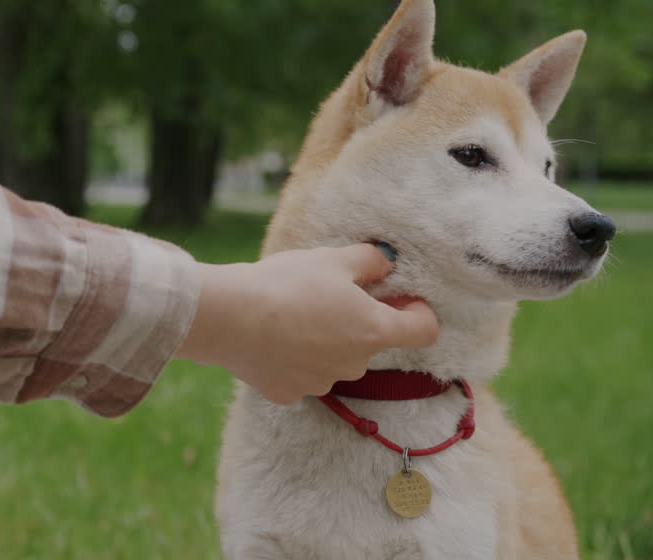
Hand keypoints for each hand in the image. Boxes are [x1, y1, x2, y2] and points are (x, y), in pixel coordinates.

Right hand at [177, 244, 438, 404]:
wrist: (229, 316)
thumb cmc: (287, 284)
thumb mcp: (332, 259)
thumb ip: (369, 261)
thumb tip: (386, 262)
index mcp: (373, 330)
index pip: (423, 330)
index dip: (418, 312)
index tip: (403, 300)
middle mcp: (354, 365)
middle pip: (369, 344)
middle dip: (355, 323)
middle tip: (324, 297)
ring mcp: (321, 383)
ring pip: (333, 361)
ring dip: (323, 343)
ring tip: (290, 317)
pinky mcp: (287, 393)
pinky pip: (299, 375)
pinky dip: (291, 360)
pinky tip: (270, 340)